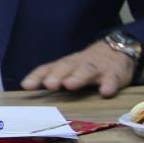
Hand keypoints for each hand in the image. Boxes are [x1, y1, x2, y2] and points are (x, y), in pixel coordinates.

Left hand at [20, 40, 134, 96]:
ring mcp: (97, 68)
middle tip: (49, 84)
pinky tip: (105, 93)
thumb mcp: (69, 69)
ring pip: (86, 70)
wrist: (117, 49)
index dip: (37, 76)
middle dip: (56, 75)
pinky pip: (112, 79)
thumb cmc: (86, 64)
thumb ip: (53, 77)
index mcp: (65, 65)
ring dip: (78, 77)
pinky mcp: (114, 73)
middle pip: (66, 67)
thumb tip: (30, 90)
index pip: (48, 68)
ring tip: (69, 85)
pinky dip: (109, 85)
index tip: (26, 85)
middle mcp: (78, 64)